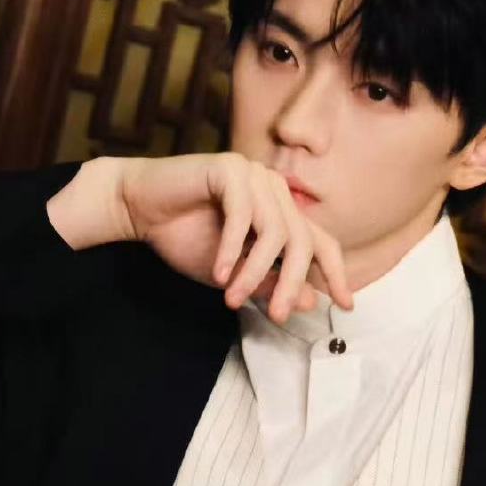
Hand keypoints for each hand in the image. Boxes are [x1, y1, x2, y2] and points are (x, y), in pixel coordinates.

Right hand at [117, 153, 351, 321]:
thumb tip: (312, 301)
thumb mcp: (232, 274)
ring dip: (255, 271)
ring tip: (230, 298)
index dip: (336, 275)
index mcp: (281, 211)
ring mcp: (254, 175)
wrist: (138, 208)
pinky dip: (232, 248)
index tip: (346, 307)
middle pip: (302, 242)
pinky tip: (217, 273)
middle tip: (276, 317)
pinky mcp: (230, 168)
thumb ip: (269, 283)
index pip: (321, 242)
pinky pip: (242, 214)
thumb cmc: (184, 238)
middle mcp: (274, 190)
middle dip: (291, 284)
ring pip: (276, 231)